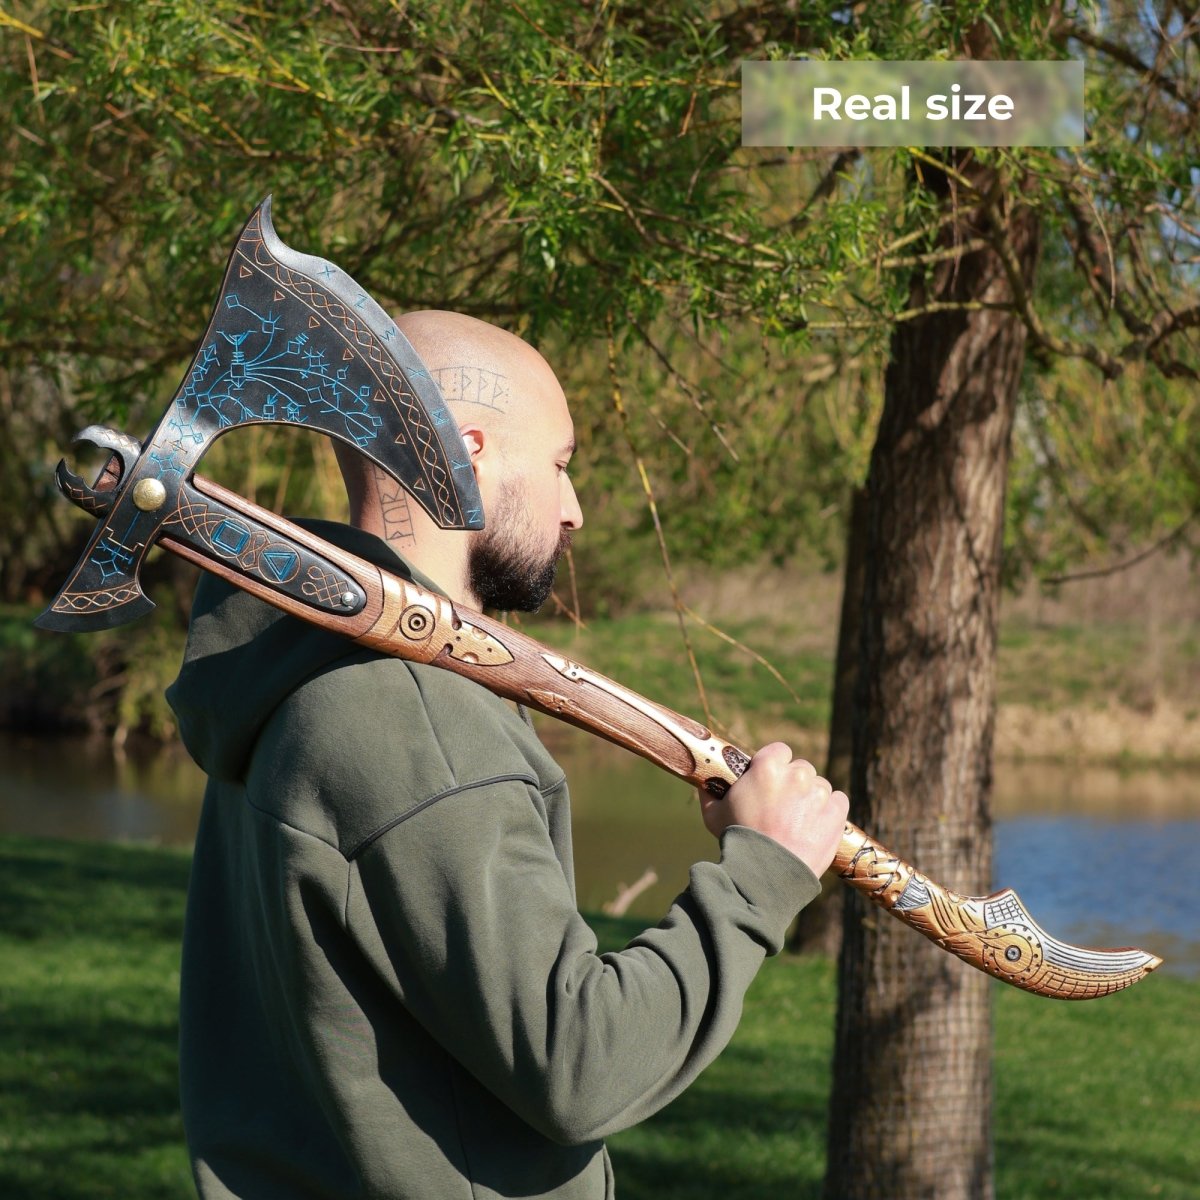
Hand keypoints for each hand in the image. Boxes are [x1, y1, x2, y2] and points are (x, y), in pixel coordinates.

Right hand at [699, 742, 847, 877]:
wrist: (766, 875)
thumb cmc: (737, 842)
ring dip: (810, 798)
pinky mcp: (836, 813)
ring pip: (819, 786)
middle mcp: (796, 775)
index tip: (770, 782)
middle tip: (781, 806)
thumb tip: (705, 781)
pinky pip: (838, 800)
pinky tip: (815, 825)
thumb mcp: (714, 813)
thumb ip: (711, 791)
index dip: (774, 766)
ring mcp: (819, 794)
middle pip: (800, 769)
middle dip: (792, 783)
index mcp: (767, 767)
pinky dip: (830, 810)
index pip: (779, 751)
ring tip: (797, 822)